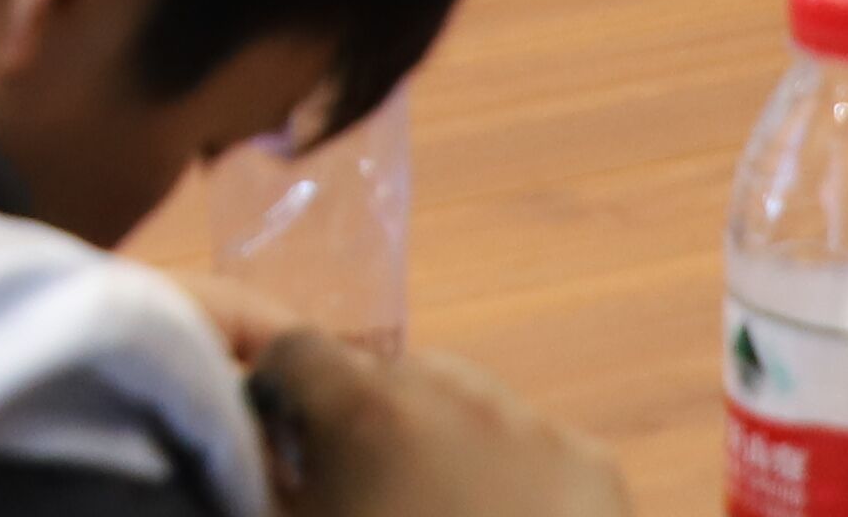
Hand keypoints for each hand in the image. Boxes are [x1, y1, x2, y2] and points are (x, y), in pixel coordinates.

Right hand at [252, 330, 625, 516]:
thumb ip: (264, 487)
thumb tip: (254, 453)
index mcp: (366, 411)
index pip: (295, 350)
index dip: (281, 396)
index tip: (285, 447)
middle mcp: (451, 394)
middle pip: (386, 375)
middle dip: (365, 421)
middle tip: (370, 496)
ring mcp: (532, 426)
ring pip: (465, 404)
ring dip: (440, 443)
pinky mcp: (594, 467)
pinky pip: (533, 446)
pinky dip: (512, 477)